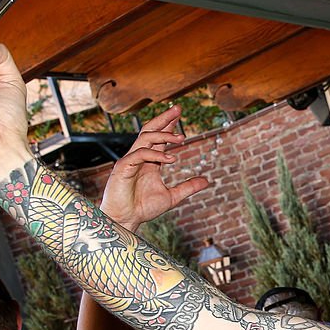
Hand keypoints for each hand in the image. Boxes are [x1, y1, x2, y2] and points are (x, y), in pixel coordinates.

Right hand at [100, 106, 209, 230]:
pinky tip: (170, 158)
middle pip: (149, 130)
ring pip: (145, 138)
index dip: (168, 125)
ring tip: (181, 138)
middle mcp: (139, 157)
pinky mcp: (123, 168)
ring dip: (163, 135)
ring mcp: (130, 161)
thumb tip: (206, 181)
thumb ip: (187, 187)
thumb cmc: (143, 209)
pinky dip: (156, 154)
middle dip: (163, 119)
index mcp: (148, 161)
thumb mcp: (171, 197)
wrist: (125, 220)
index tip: (179, 114)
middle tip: (178, 109)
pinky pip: (140, 154)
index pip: (158, 138)